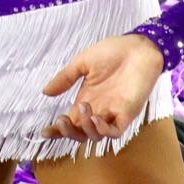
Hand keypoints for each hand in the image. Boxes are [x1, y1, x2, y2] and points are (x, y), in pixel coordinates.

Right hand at [40, 34, 165, 141]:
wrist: (138, 47)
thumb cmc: (112, 52)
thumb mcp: (82, 63)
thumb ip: (65, 78)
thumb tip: (45, 92)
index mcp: (87, 98)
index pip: (71, 120)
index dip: (58, 130)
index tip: (44, 132)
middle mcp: (98, 109)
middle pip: (81, 132)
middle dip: (68, 132)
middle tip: (62, 119)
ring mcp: (113, 113)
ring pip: (96, 136)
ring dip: (85, 128)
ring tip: (84, 107)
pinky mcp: (127, 113)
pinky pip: (115, 132)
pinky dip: (103, 131)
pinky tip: (95, 119)